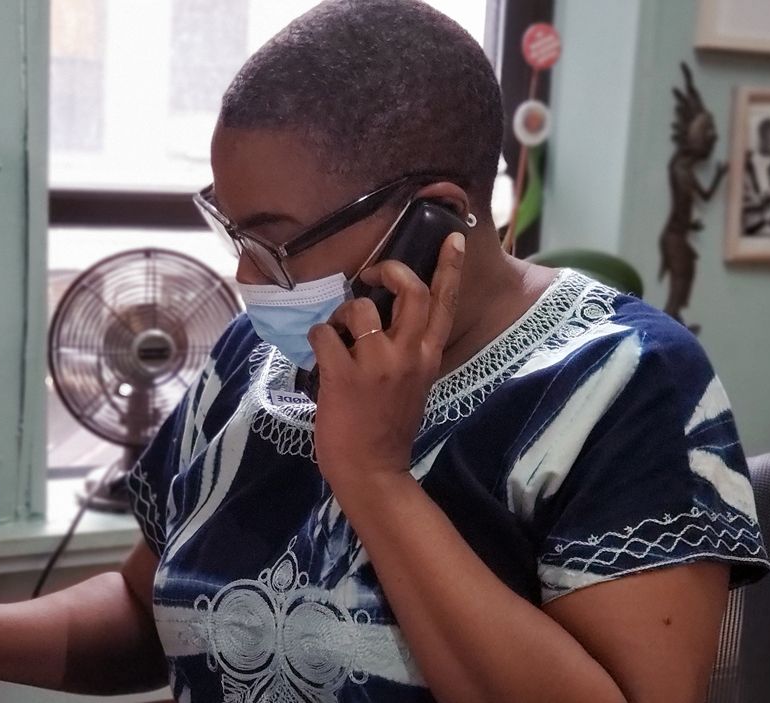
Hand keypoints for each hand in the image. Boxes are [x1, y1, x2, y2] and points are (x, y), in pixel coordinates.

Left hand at [307, 231, 464, 495]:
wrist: (372, 471)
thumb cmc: (387, 429)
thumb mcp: (413, 385)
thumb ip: (406, 352)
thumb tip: (381, 320)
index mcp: (427, 357)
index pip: (445, 303)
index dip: (450, 266)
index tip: (453, 236)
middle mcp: (408, 355)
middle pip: (411, 291)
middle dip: (390, 271)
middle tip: (371, 275)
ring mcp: (377, 365)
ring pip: (359, 308)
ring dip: (341, 314)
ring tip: (336, 335)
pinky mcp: (343, 375)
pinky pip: (323, 333)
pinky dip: (316, 337)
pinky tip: (318, 355)